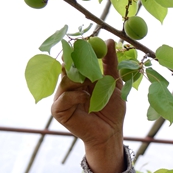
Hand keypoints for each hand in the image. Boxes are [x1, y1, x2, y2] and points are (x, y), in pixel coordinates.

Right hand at [51, 39, 125, 172]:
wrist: (111, 132)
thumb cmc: (112, 110)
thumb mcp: (114, 83)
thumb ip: (110, 63)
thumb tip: (110, 40)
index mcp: (78, 78)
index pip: (74, 60)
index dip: (78, 51)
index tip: (85, 42)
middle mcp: (67, 85)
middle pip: (66, 68)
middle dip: (78, 64)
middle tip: (86, 59)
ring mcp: (60, 97)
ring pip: (65, 81)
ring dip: (81, 82)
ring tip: (93, 87)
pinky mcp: (58, 110)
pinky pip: (64, 97)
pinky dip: (77, 97)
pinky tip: (88, 100)